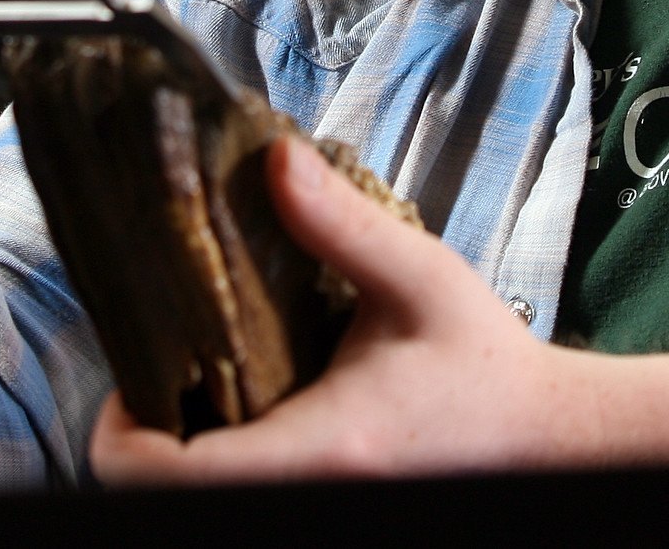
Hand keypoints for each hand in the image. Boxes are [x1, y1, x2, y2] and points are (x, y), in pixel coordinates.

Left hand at [91, 134, 595, 484]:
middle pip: (164, 495)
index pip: (163, 475)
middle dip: (148, 435)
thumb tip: (273, 160)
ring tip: (206, 384)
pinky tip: (248, 409)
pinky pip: (241, 493)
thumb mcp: (421, 279)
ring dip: (185, 451)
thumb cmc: (487, 370)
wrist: (549, 439)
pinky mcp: (322, 503)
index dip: (119, 430)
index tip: (133, 380)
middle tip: (165, 371)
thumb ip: (341, 225)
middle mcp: (304, 495)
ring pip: (201, 498)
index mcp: (316, 449)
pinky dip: (224, 462)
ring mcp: (313, 507)